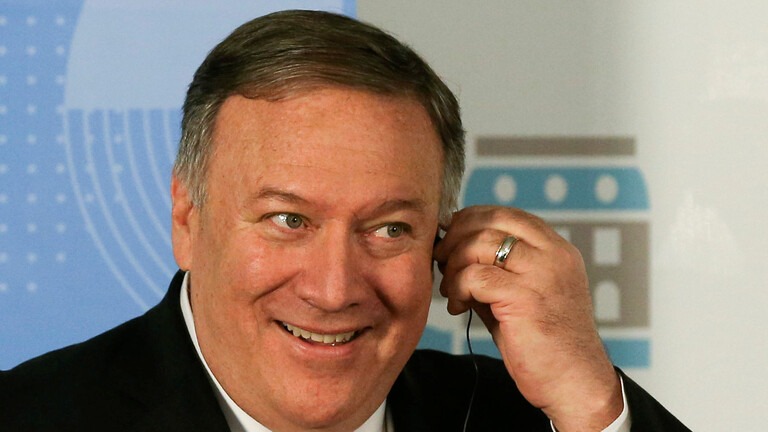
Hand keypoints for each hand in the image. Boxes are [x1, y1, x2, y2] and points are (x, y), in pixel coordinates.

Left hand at [433, 206, 622, 430]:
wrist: (576, 384)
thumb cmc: (546, 344)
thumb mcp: (522, 294)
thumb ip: (496, 269)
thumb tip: (451, 249)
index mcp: (557, 250)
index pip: (507, 214)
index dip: (472, 219)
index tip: (451, 238)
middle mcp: (553, 255)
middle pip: (491, 221)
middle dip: (456, 237)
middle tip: (442, 261)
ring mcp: (542, 274)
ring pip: (479, 245)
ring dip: (454, 265)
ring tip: (451, 290)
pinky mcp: (525, 298)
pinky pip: (475, 276)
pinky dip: (457, 288)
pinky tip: (459, 307)